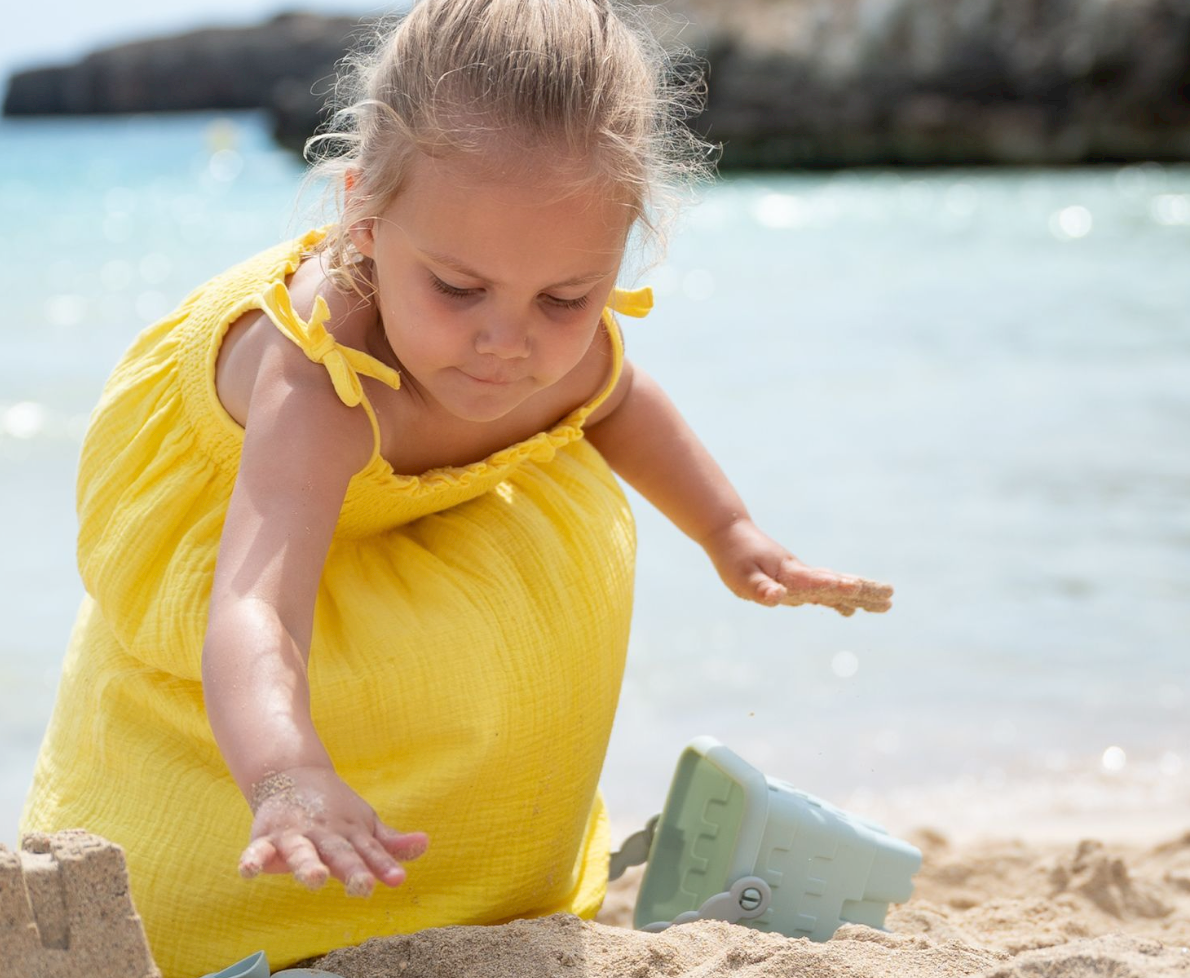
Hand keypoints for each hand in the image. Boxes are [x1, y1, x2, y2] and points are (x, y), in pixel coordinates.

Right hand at [238, 766, 427, 895]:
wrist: (291, 774)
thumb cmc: (334, 809)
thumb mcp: (364, 825)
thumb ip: (389, 844)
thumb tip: (425, 844)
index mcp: (350, 833)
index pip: (370, 851)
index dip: (384, 864)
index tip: (398, 879)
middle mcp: (324, 834)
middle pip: (339, 853)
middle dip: (351, 869)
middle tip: (363, 887)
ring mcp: (295, 835)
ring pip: (302, 852)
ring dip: (307, 865)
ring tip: (314, 879)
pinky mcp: (266, 837)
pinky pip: (257, 850)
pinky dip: (252, 859)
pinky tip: (249, 871)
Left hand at [702, 519, 892, 615]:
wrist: (731, 534)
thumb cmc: (735, 558)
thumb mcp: (741, 577)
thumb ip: (761, 589)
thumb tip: (777, 598)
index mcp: (789, 573)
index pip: (816, 581)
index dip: (835, 585)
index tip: (856, 587)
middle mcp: (801, 574)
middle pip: (838, 584)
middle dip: (864, 592)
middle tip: (891, 599)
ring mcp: (801, 576)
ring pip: (836, 586)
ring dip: (861, 594)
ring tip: (887, 603)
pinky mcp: (797, 579)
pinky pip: (823, 590)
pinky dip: (840, 599)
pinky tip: (850, 610)